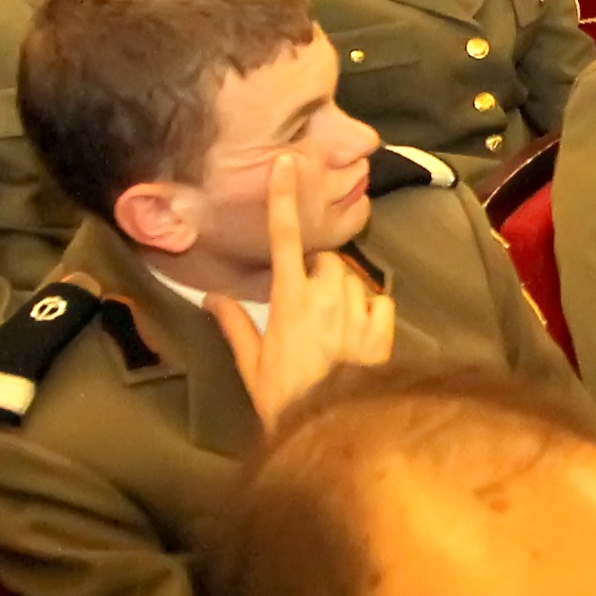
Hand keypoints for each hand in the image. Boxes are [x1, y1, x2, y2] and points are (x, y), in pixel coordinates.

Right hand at [205, 151, 395, 421]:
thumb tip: (211, 297)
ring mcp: (358, 311)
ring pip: (353, 279)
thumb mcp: (252, 366)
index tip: (286, 163)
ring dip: (343, 293)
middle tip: (306, 308)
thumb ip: (234, 326)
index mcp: (288, 301)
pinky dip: (371, 311)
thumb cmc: (285, 399)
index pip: (284, 238)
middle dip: (317, 274)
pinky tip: (359, 335)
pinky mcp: (384, 329)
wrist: (334, 433)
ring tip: (331, 328)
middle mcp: (327, 297)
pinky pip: (380, 302)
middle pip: (325, 261)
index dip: (284, 198)